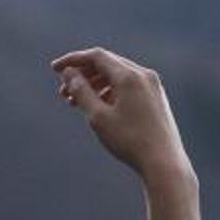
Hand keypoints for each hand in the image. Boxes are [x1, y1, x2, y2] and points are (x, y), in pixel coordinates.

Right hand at [51, 48, 193, 183]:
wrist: (164, 163)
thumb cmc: (130, 141)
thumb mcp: (98, 117)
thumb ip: (81, 91)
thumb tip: (70, 73)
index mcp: (130, 76)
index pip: (97, 56)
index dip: (73, 60)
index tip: (54, 69)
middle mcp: (144, 75)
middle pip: (107, 64)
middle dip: (83, 74)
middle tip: (63, 92)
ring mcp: (153, 86)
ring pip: (117, 76)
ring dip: (94, 84)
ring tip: (75, 102)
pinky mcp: (156, 98)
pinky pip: (129, 86)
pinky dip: (110, 91)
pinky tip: (98, 106)